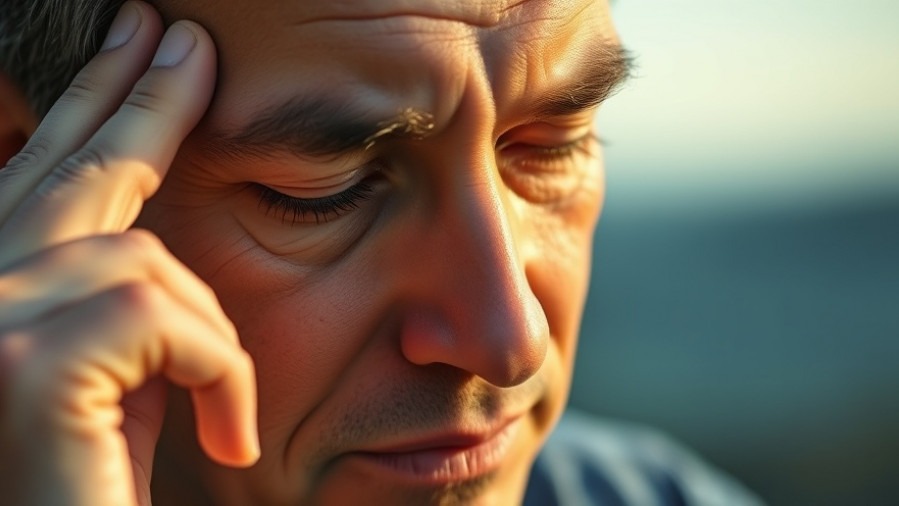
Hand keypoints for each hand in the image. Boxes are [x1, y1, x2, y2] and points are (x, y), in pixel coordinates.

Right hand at [0, 2, 258, 504]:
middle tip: (185, 38)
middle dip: (137, 99)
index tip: (141, 40)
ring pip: (145, 260)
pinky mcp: (27, 368)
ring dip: (208, 339)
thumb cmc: (92, 482)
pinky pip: (167, 316)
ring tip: (225, 416)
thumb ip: (113, 295)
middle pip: (72, 175)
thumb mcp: (115, 375)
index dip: (93, 104)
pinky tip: (224, 436)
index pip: (41, 176)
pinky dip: (218, 373)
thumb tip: (142, 221)